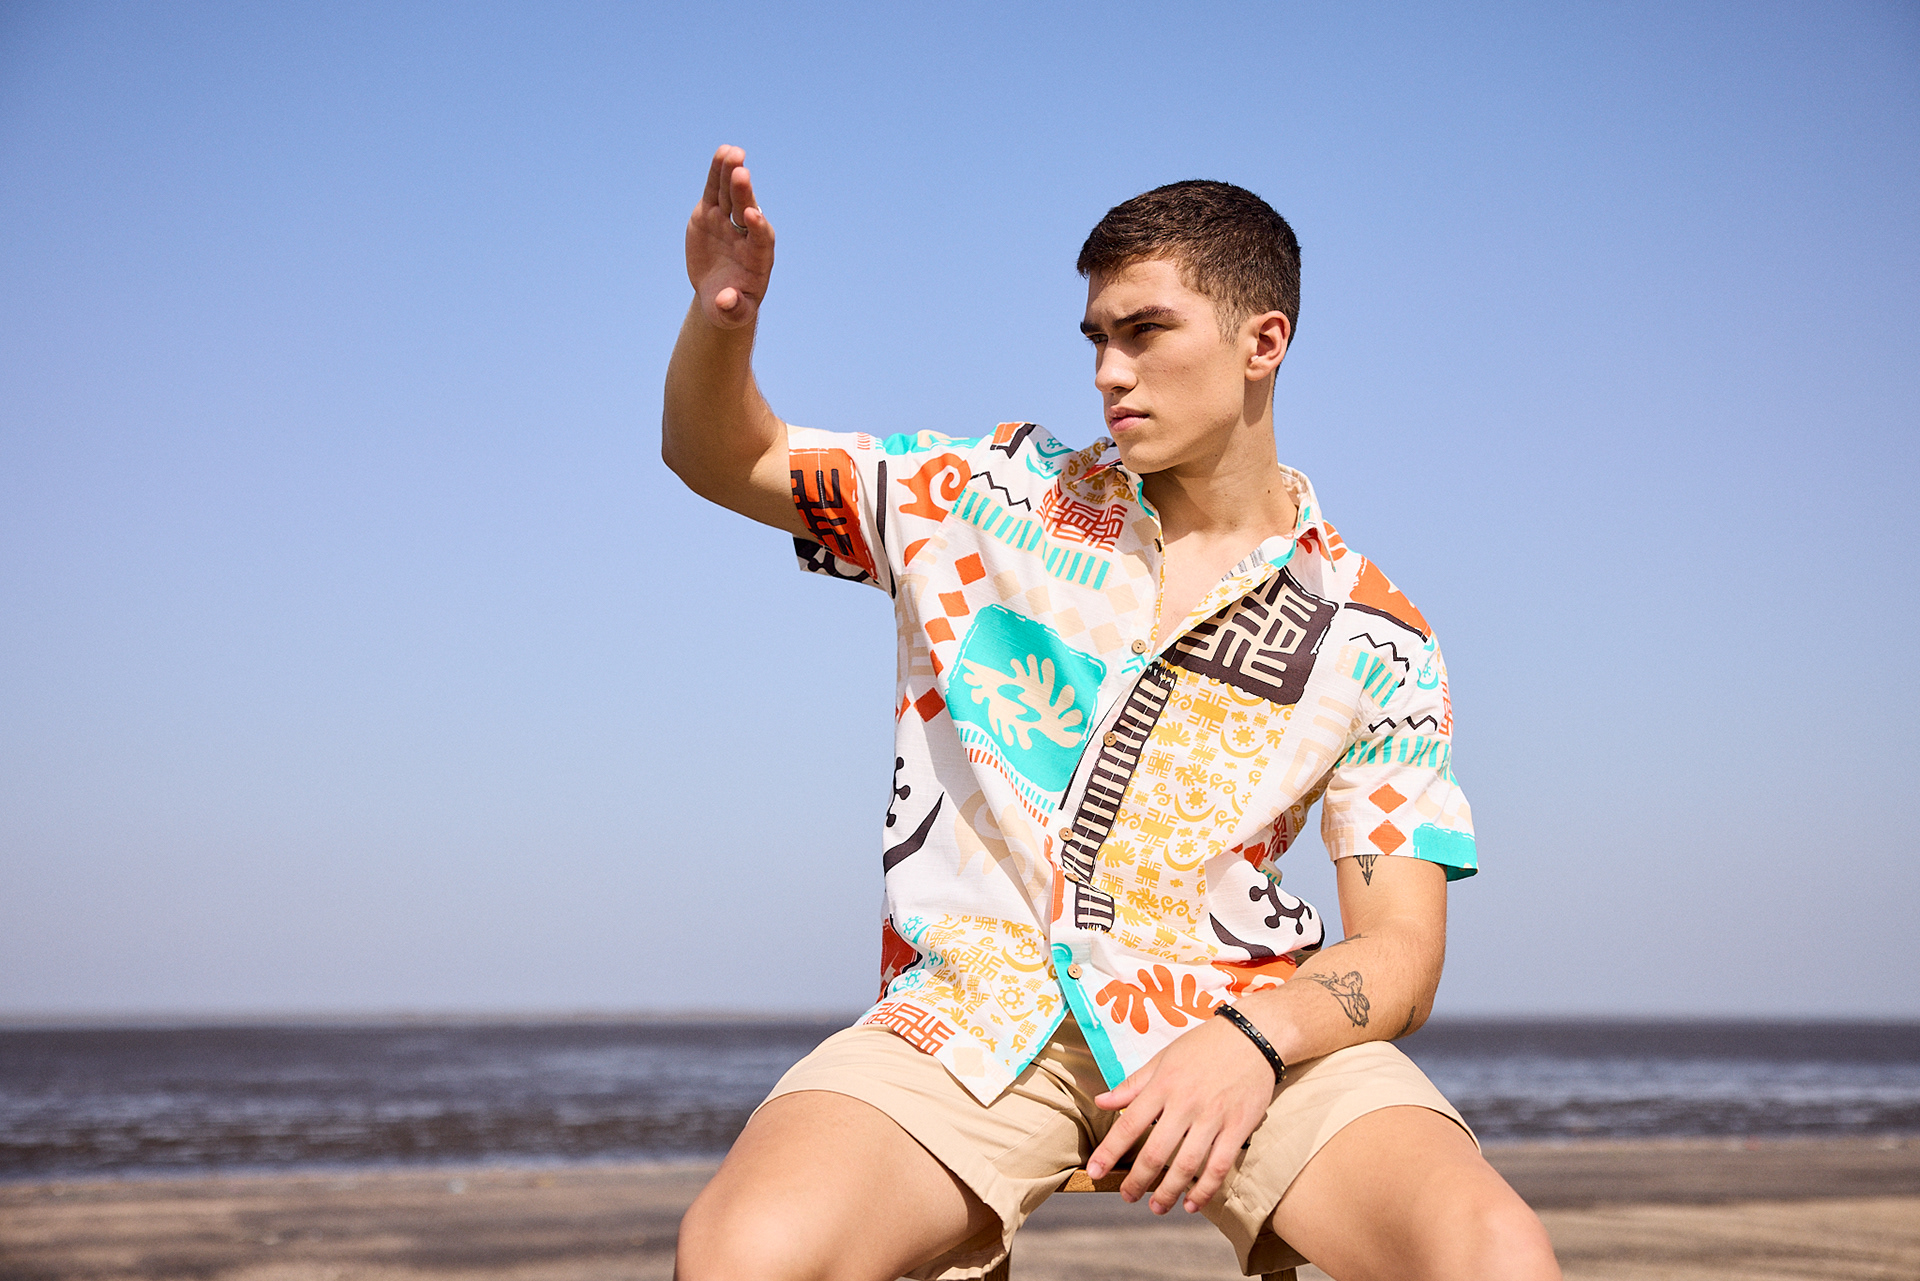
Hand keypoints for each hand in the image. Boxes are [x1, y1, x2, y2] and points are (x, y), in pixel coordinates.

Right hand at [686, 145, 774, 328]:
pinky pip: (715, 191)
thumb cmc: (731, 307)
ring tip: (732, 153)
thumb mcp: (731, 313)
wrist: (719, 295)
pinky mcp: (711, 214)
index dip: (757, 228)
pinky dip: (717, 174)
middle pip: (746, 210)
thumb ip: (733, 308)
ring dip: (731, 174)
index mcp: (757, 259)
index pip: (761, 240)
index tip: (751, 217)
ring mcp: (728, 223)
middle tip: (742, 173)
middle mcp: (746, 236)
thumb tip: (726, 300)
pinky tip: (722, 153)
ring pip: (731, 195)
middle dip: (744, 194)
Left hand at [1086, 1014, 1276, 1214]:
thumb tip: (1101, 1101)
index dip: (1109, 1152)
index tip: (1095, 1171)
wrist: (1254, 1035)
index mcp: (1162, 1085)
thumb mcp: (1163, 1058)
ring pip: (1186, 1165)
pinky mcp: (1238, 1127)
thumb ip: (1133, 1084)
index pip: (1128, 1124)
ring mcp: (1213, 1117)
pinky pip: (1219, 1166)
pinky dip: (1204, 1189)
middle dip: (1137, 1181)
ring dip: (1168, 1192)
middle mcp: (1185, 1104)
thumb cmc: (1204, 1045)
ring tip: (1156, 1207)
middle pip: (1155, 1153)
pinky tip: (1192, 1203)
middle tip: (1126, 1197)